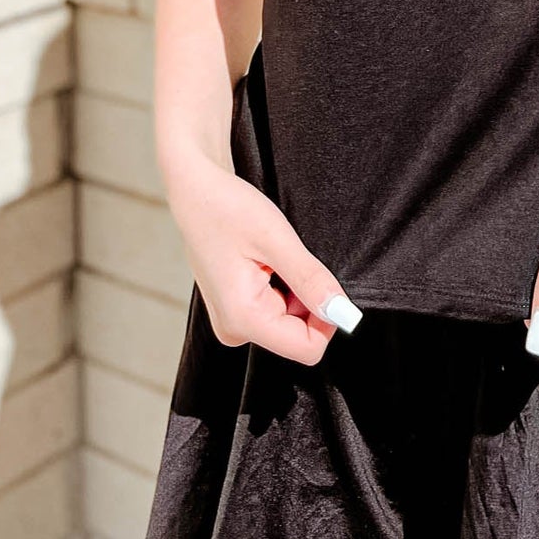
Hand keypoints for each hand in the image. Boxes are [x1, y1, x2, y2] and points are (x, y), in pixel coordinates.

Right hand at [165, 152, 361, 364]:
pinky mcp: (235, 308)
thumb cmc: (228, 208)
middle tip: (290, 258)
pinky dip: (283, 285)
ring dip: (295, 288)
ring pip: (289, 319)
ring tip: (274, 255)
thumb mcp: (276, 240)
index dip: (328, 318)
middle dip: (308, 298)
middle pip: (298, 333)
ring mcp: (233, 321)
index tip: (325, 280)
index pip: (307, 348)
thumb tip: (343, 313)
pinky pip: (275, 308)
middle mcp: (235, 330)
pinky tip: (267, 259)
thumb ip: (310, 280)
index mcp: (243, 319)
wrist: (195, 190)